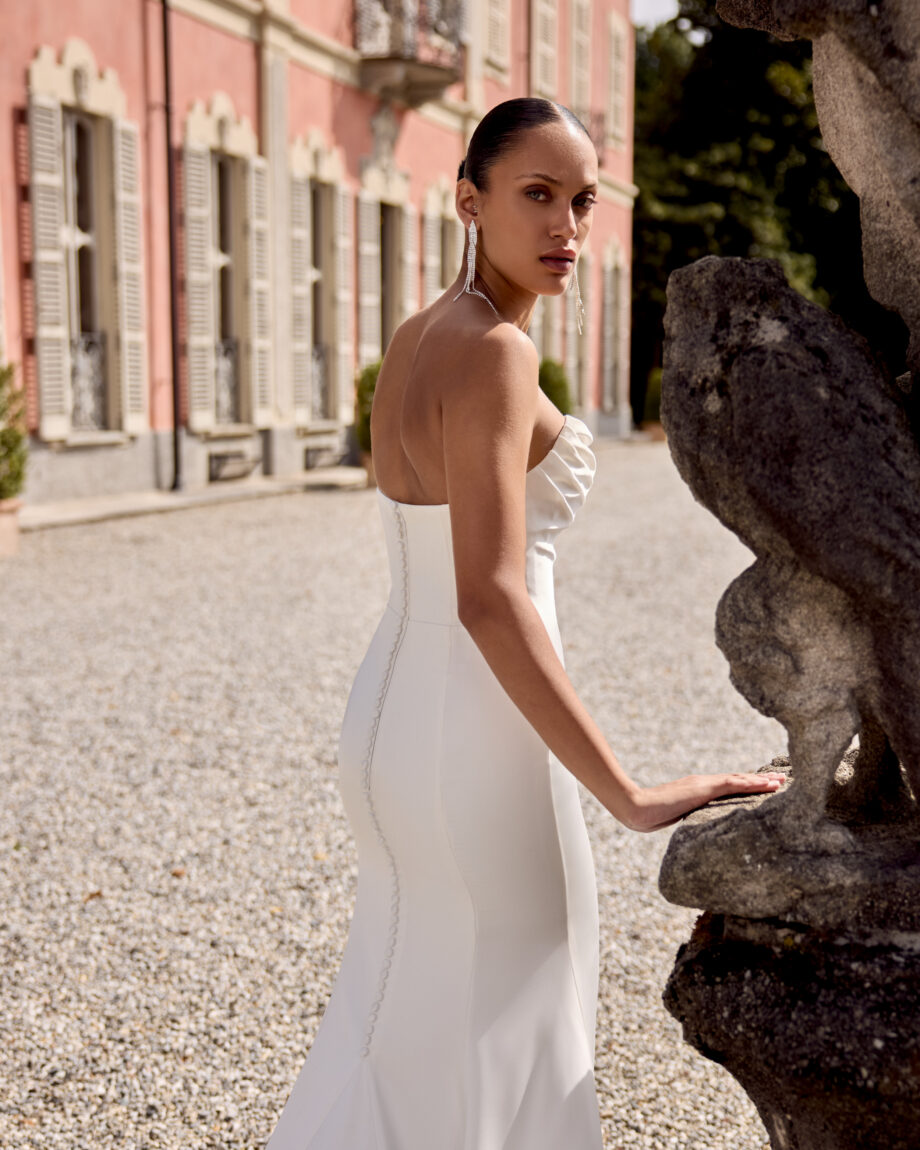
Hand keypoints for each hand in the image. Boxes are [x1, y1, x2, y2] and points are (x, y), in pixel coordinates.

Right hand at [625, 770, 786, 832]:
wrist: (637, 808)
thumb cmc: (648, 815)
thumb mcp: (672, 816)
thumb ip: (684, 816)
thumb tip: (693, 830)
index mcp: (696, 790)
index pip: (726, 786)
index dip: (746, 784)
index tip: (762, 785)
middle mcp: (703, 783)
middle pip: (737, 779)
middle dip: (759, 780)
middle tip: (780, 779)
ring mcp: (704, 784)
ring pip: (740, 779)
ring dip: (762, 780)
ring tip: (781, 780)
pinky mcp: (704, 788)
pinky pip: (734, 784)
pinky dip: (753, 783)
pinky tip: (769, 785)